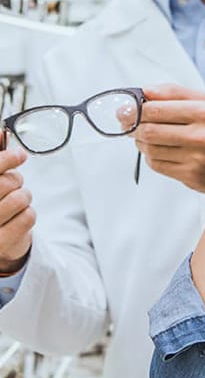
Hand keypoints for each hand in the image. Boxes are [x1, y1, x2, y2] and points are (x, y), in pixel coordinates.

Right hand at [0, 148, 33, 272]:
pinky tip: (18, 216)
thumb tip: (1, 132)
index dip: (7, 159)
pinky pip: (27, 217)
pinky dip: (28, 213)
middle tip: (14, 183)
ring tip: (16, 201)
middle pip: (5, 183)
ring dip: (24, 196)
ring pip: (20, 199)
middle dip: (15, 179)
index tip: (19, 155)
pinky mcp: (0, 244)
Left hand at [133, 84, 204, 192]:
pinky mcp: (191, 176)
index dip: (134, 109)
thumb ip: (174, 92)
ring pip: (150, 149)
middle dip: (133, 126)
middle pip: (148, 130)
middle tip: (128, 123)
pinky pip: (157, 165)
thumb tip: (144, 91)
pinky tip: (161, 150)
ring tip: (147, 136)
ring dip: (141, 142)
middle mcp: (202, 136)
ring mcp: (197, 159)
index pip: (156, 109)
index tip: (124, 109)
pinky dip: (152, 156)